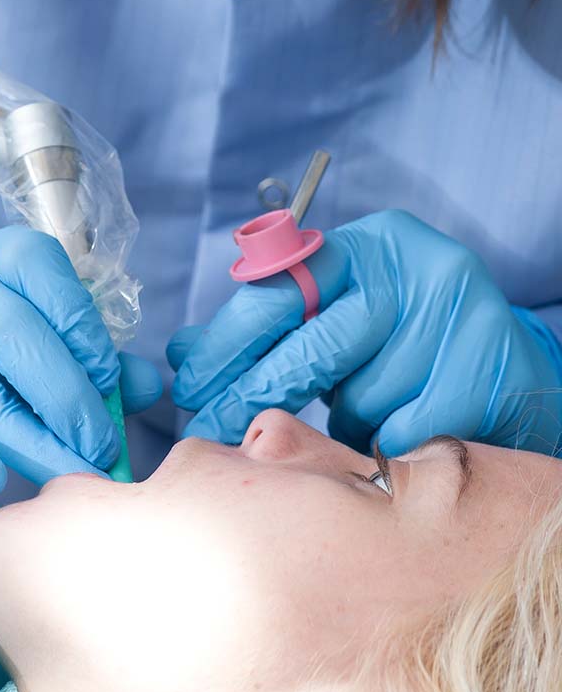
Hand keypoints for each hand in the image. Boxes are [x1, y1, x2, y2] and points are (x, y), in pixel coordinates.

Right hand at [0, 226, 161, 492]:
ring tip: (72, 474)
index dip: (79, 321)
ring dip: (31, 441)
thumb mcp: (20, 338)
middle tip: (99, 443)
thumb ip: (84, 354)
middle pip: (9, 330)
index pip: (36, 263)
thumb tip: (146, 385)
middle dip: (64, 393)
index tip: (109, 378)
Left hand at [168, 210, 561, 455]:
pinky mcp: (485, 371)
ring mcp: (458, 318)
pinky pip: (403, 435)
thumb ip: (268, 331)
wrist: (511, 371)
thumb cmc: (404, 345)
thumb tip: (180, 354)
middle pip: (316, 344)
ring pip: (359, 399)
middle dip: (256, 393)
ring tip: (365, 416)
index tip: (190, 387)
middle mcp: (417, 269)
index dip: (227, 342)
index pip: (281, 286)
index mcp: (371, 244)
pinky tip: (400, 436)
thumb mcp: (337, 318)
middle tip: (213, 429)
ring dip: (344, 425)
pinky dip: (388, 446)